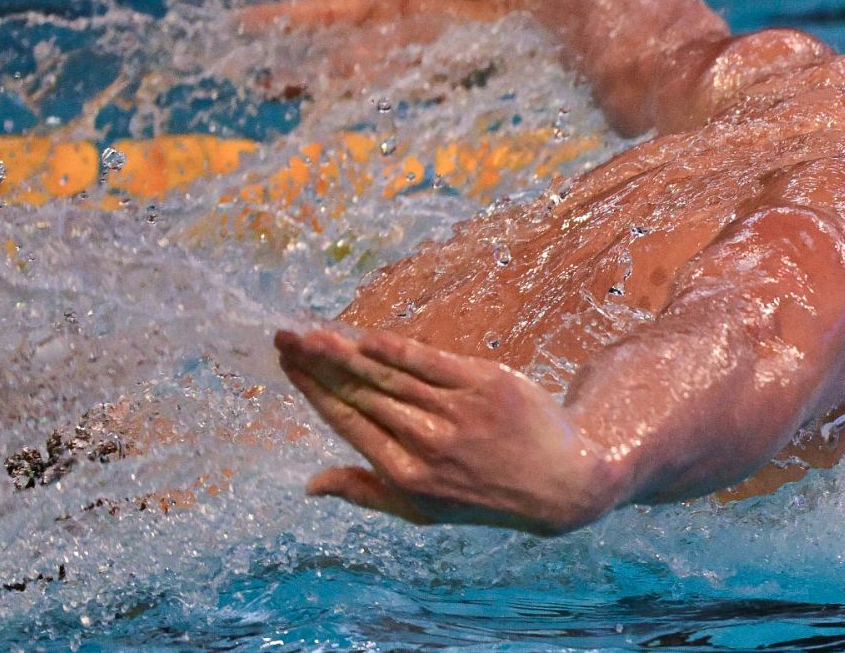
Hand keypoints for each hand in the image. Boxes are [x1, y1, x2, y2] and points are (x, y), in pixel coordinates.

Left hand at [241, 0, 536, 85]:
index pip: (333, 61)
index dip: (299, 69)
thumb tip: (327, 78)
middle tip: (237, 23)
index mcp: (391, 49)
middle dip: (281, 19)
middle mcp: (387, 14)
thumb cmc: (483, 40)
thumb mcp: (426, 59)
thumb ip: (378, 65)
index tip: (260, 80)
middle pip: (321, 16)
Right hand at [274, 327, 621, 534]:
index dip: (314, 391)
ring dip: (346, 352)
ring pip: (390, 377)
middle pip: (362, 394)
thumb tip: (309, 485)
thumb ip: (365, 492)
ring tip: (312, 333)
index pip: (348, 423)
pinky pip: (434, 365)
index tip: (287, 364)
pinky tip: (368, 339)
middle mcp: (427, 445)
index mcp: (405, 475)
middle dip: (318, 364)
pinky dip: (400, 352)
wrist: (561, 483)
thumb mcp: (422, 510)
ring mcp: (458, 414)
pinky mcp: (488, 386)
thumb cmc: (482, 494)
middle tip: (284, 336)